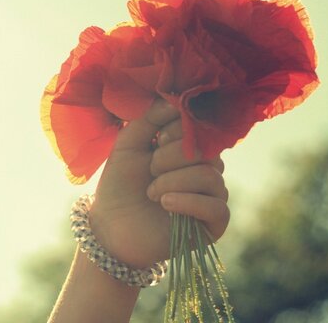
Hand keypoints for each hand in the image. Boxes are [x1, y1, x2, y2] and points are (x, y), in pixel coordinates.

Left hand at [88, 98, 229, 268]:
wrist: (110, 226)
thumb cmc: (118, 184)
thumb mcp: (128, 144)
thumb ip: (148, 119)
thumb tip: (175, 101)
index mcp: (187, 148)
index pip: (200, 127)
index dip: (178, 130)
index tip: (156, 141)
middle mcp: (204, 169)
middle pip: (206, 150)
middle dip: (171, 158)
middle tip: (150, 170)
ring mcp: (210, 196)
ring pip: (210, 177)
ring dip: (173, 182)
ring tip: (151, 193)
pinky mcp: (213, 224)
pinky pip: (217, 207)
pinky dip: (189, 202)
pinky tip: (166, 204)